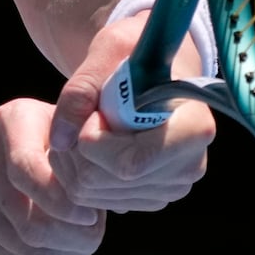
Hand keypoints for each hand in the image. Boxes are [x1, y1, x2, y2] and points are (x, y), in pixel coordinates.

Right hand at [0, 97, 105, 254]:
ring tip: (83, 240)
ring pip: (28, 251)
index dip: (65, 204)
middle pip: (30, 223)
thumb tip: (117, 203)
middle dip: (74, 238)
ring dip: (67, 254)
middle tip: (95, 232)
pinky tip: (63, 249)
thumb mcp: (71, 131)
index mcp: (10, 121)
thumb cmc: (50, 140)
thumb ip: (92, 158)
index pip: (27, 171)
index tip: (93, 215)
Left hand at [47, 14, 215, 212]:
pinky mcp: (153, 196)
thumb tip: (60, 140)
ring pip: (96, 195)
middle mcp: (190, 165)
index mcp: (193, 128)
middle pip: (109, 181)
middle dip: (78, 150)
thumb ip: (80, 92)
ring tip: (83, 127)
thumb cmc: (134, 53)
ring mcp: (173, 186)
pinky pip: (99, 200)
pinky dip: (81, 175)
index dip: (96, 142)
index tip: (92, 114)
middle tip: (79, 118)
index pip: (131, 163)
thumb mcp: (106, 53)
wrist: (151, 67)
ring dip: (75, 163)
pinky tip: (89, 146)